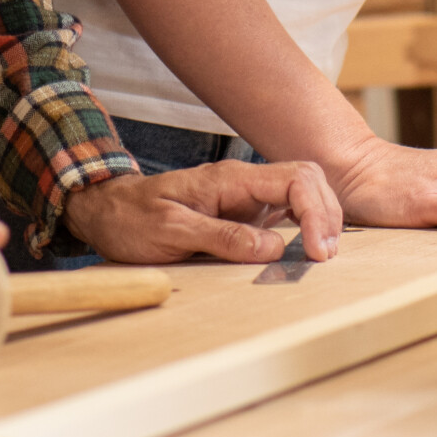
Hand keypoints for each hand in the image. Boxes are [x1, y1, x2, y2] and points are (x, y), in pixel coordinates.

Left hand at [62, 160, 343, 263]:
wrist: (108, 211)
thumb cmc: (133, 218)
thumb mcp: (171, 230)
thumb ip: (221, 236)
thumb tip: (273, 248)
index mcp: (230, 179)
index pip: (295, 178)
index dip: (317, 212)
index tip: (316, 252)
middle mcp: (244, 183)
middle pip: (309, 182)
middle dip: (328, 216)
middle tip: (325, 258)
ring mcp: (246, 197)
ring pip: (303, 196)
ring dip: (321, 222)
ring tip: (320, 258)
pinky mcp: (244, 214)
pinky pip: (286, 213)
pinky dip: (305, 229)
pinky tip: (305, 252)